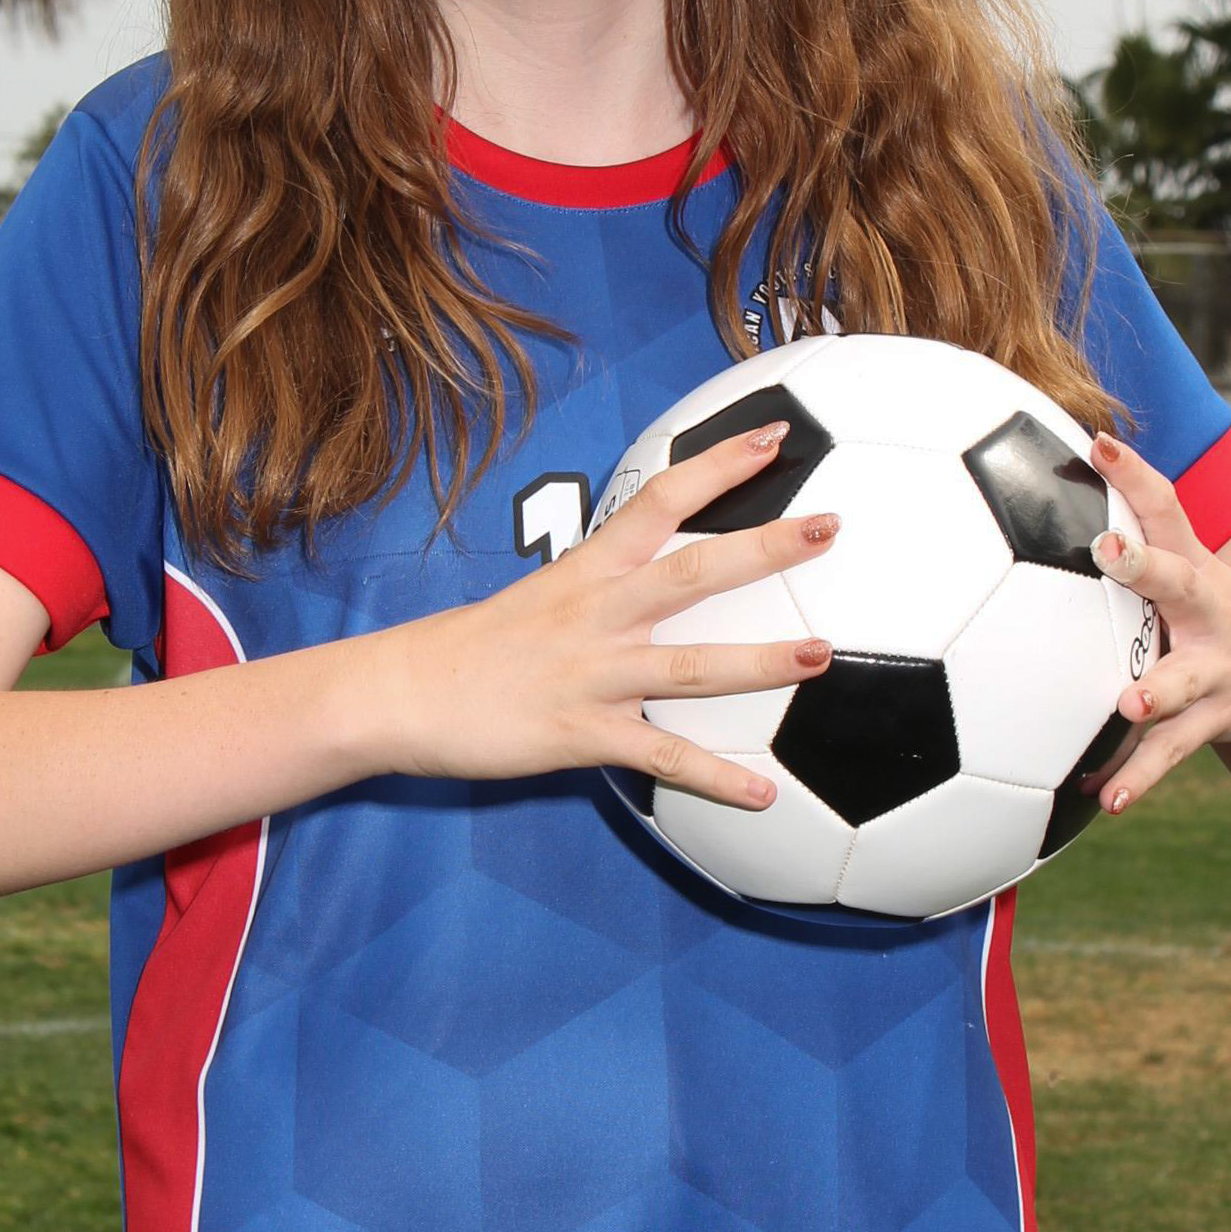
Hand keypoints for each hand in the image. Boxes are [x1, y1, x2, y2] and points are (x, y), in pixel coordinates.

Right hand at [377, 423, 837, 806]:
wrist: (401, 694)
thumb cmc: (472, 647)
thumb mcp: (542, 596)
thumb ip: (603, 588)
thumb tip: (656, 583)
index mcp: (588, 571)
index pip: (660, 499)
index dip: (719, 465)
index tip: (773, 438)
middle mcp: (598, 614)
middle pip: (693, 571)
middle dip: (765, 548)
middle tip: (829, 527)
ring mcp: (593, 675)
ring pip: (690, 666)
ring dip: (760, 663)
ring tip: (819, 656)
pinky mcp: (582, 734)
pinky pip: (662, 759)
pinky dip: (716, 778)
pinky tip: (764, 793)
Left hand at [1086, 432, 1230, 816]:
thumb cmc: (1226, 611)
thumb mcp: (1195, 567)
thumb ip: (1141, 534)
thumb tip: (1076, 473)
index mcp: (1197, 569)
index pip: (1166, 509)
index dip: (1136, 473)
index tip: (1100, 442)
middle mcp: (1209, 613)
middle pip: (1177, 581)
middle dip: (1142, 564)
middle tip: (1106, 548)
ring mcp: (1218, 668)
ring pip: (1181, 681)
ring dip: (1155, 692)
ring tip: (1127, 704)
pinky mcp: (1218, 719)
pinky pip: (1171, 751)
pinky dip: (1137, 776)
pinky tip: (1103, 799)